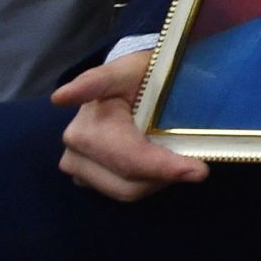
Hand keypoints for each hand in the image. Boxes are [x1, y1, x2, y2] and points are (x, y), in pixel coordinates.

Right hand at [53, 50, 206, 201]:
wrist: (123, 83)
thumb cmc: (133, 75)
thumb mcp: (127, 69)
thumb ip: (99, 81)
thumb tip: (60, 97)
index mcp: (87, 126)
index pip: (129, 159)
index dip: (162, 166)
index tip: (200, 172)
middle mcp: (75, 150)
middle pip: (131, 182)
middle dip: (166, 173)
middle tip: (197, 159)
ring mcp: (76, 167)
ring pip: (129, 191)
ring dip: (158, 178)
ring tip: (174, 153)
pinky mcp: (85, 177)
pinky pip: (125, 191)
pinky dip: (149, 181)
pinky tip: (161, 161)